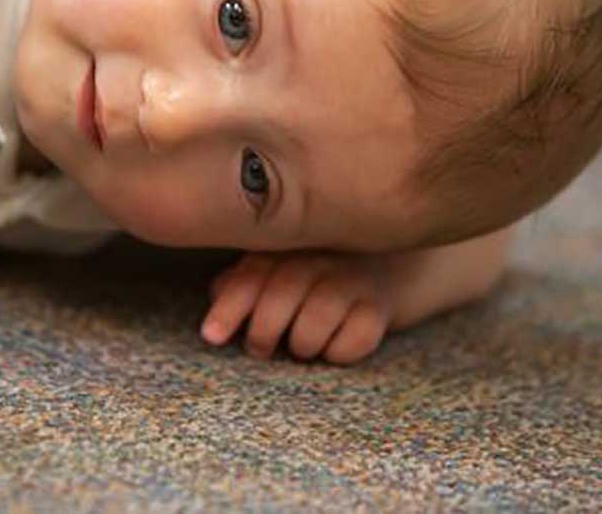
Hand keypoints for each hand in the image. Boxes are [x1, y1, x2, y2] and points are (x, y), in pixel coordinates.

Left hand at [201, 251, 392, 364]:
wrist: (391, 260)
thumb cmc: (317, 273)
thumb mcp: (277, 266)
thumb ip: (242, 280)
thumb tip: (216, 294)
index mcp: (284, 248)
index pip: (250, 274)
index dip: (228, 307)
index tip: (210, 337)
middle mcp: (318, 258)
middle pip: (282, 294)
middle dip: (262, 331)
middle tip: (259, 349)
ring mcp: (352, 279)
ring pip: (317, 320)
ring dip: (302, 344)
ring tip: (301, 345)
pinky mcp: (381, 306)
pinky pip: (357, 338)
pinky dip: (340, 352)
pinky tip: (335, 344)